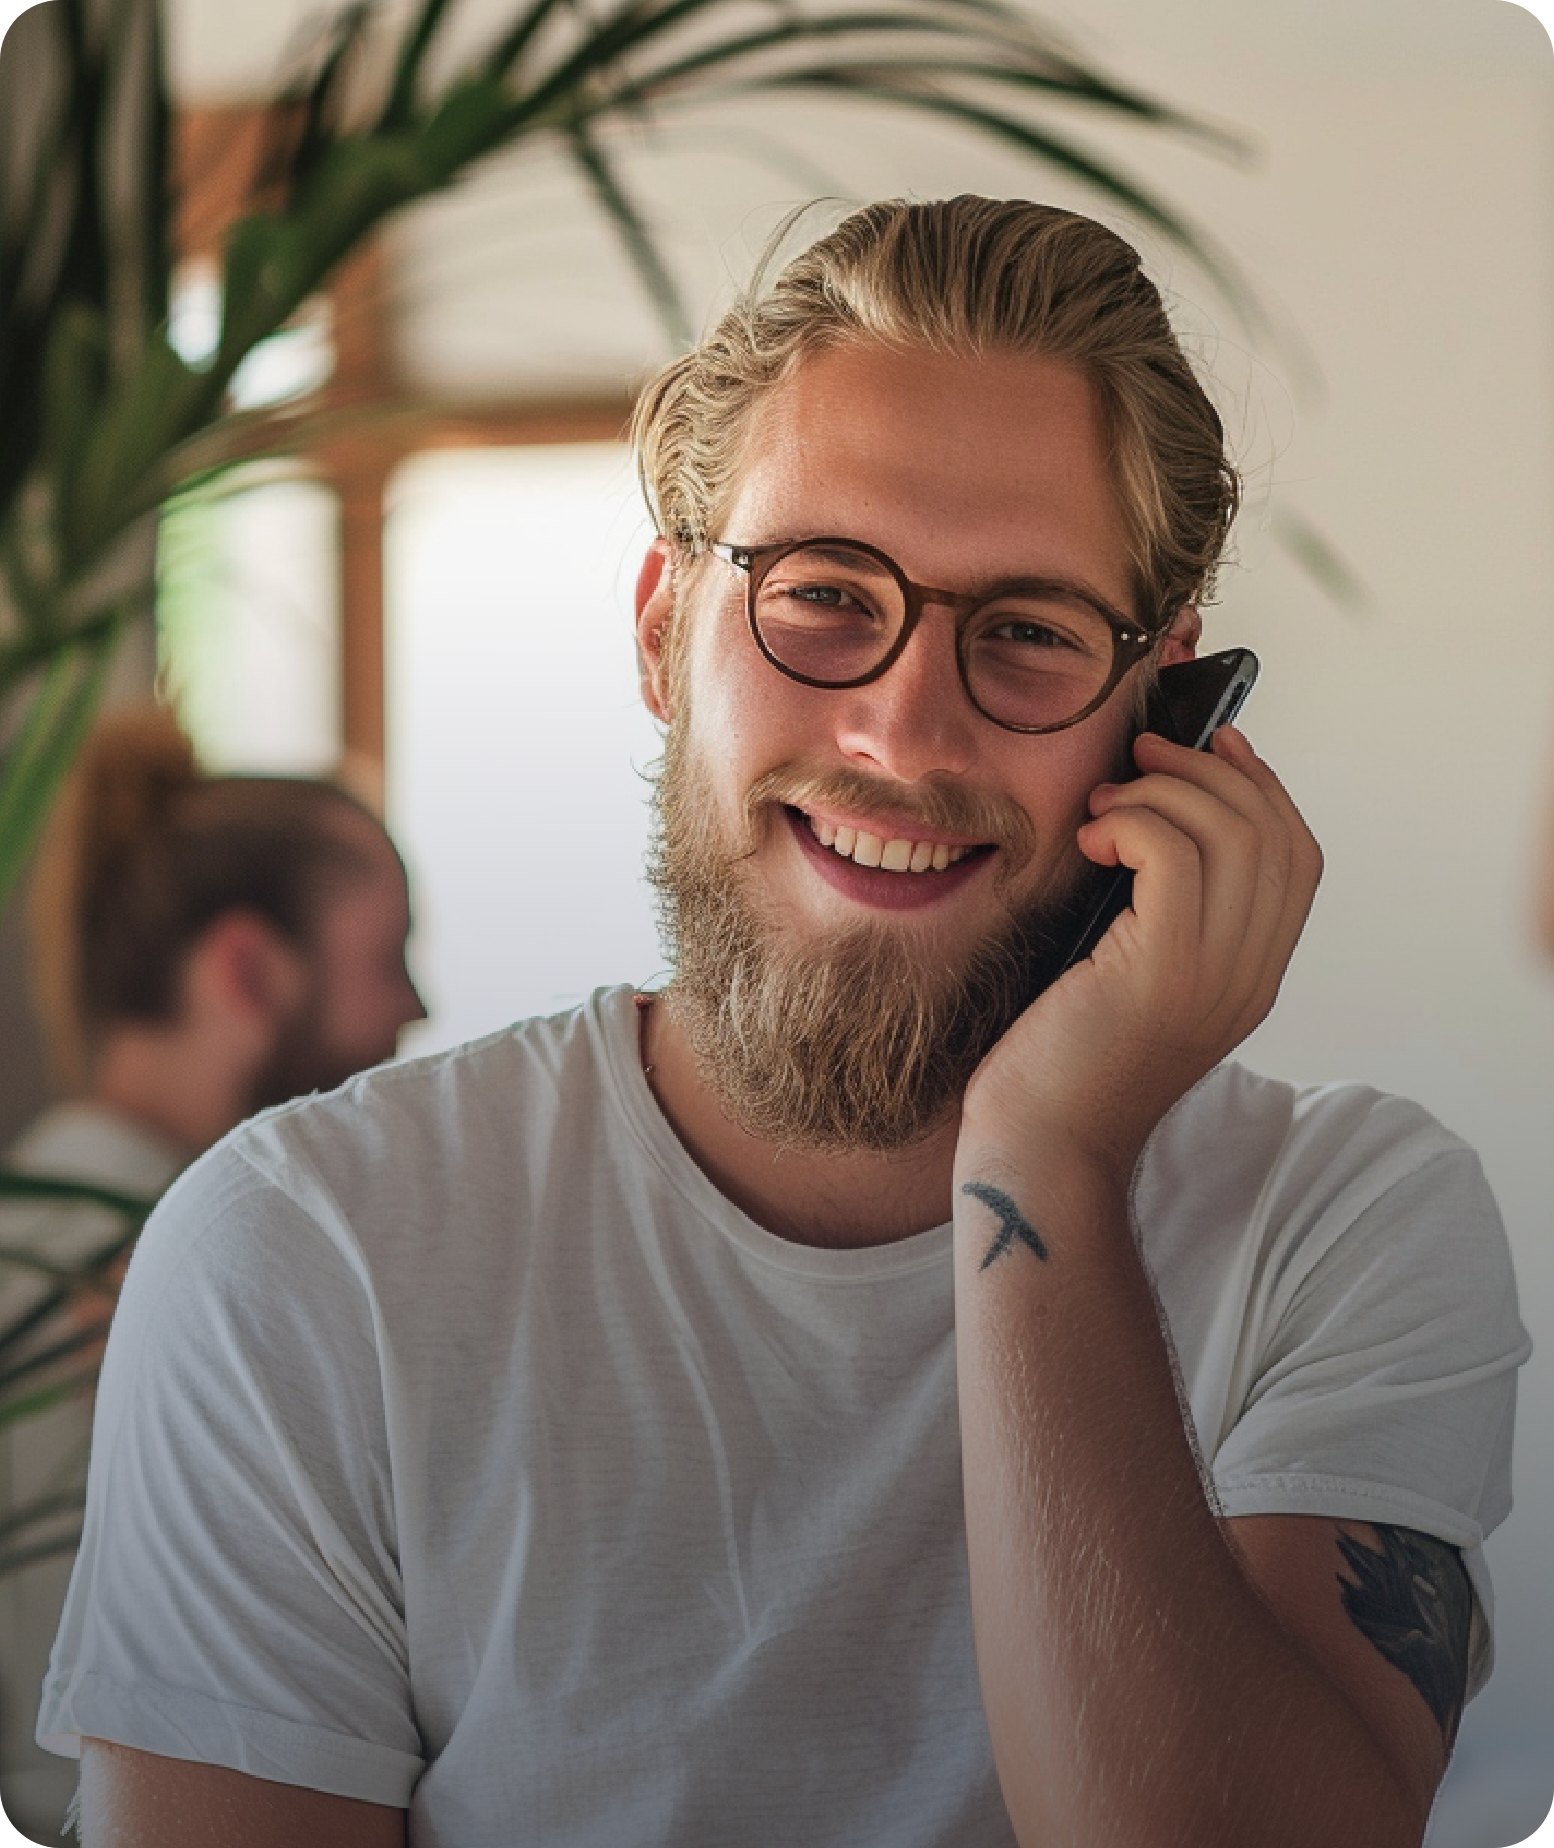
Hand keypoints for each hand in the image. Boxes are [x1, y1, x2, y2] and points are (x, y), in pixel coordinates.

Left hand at [962, 725, 1321, 1181]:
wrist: (1039, 1146)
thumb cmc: (1059, 1059)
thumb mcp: (1128, 974)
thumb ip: (1159, 915)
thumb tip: (1148, 821)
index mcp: (1252, 978)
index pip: (1298, 858)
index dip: (1262, 787)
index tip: (1213, 744)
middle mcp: (1249, 978)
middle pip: (1274, 833)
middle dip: (1210, 771)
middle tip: (1142, 755)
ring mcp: (1214, 979)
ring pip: (1232, 835)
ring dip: (1164, 791)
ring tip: (1105, 804)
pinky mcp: (1162, 974)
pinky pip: (1177, 858)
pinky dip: (1136, 823)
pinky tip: (1093, 840)